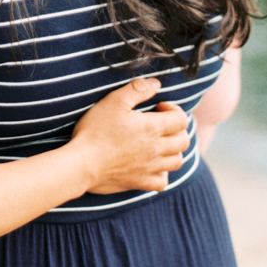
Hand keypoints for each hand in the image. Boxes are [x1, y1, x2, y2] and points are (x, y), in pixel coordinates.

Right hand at [73, 78, 188, 194]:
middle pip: (183, 141)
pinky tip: (151, 165)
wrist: (82, 163)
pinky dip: (162, 173)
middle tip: (160, 123)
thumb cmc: (96, 129)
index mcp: (152, 128)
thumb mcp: (114, 101)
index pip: (181, 119)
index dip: (174, 109)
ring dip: (173, 150)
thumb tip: (156, 83)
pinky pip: (162, 182)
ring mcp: (150, 168)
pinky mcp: (140, 182)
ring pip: (177, 161)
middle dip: (177, 129)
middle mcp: (156, 150)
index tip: (158, 107)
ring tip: (158, 143)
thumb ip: (137, 89)